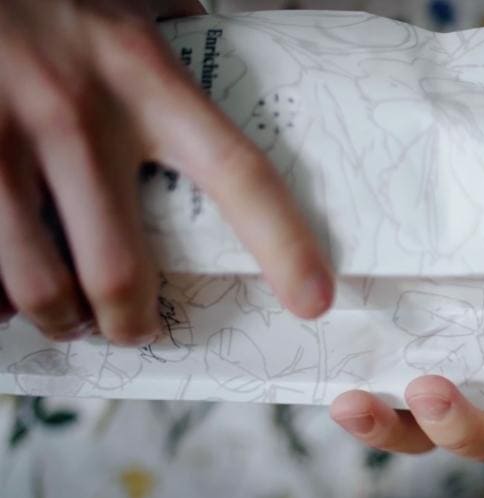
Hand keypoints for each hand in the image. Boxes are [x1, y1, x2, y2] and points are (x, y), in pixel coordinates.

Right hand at [0, 0, 333, 343]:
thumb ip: (179, 42)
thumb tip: (226, 69)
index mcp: (143, 73)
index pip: (237, 174)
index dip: (282, 245)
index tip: (312, 299)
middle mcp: (76, 113)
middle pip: (121, 268)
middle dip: (132, 321)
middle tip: (138, 328)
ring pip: (39, 281)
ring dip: (61, 318)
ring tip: (70, 319)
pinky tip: (6, 290)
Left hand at [330, 376, 483, 463]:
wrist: (420, 222)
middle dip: (457, 423)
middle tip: (427, 390)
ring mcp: (442, 396)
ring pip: (425, 436)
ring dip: (393, 428)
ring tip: (356, 404)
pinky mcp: (393, 388)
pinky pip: (382, 417)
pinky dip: (364, 416)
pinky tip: (342, 399)